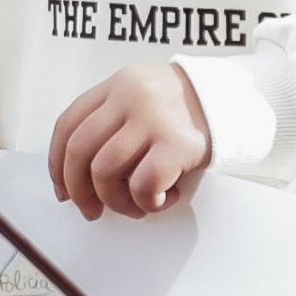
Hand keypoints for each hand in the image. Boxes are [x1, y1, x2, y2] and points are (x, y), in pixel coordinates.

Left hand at [45, 58, 213, 219]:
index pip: (67, 126)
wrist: (238, 102)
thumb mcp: (143, 99)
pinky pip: (143, 185)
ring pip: (105, 171)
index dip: (57, 165)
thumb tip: (76, 179)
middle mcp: (130, 97)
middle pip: (78, 151)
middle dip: (79, 191)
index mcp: (116, 86)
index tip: (63, 190)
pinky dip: (147, 202)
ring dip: (116, 201)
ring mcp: (153, 119)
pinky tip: (164, 196)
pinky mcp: (177, 144)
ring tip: (137, 204)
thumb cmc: (186, 111)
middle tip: (92, 210)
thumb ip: (112, 123)